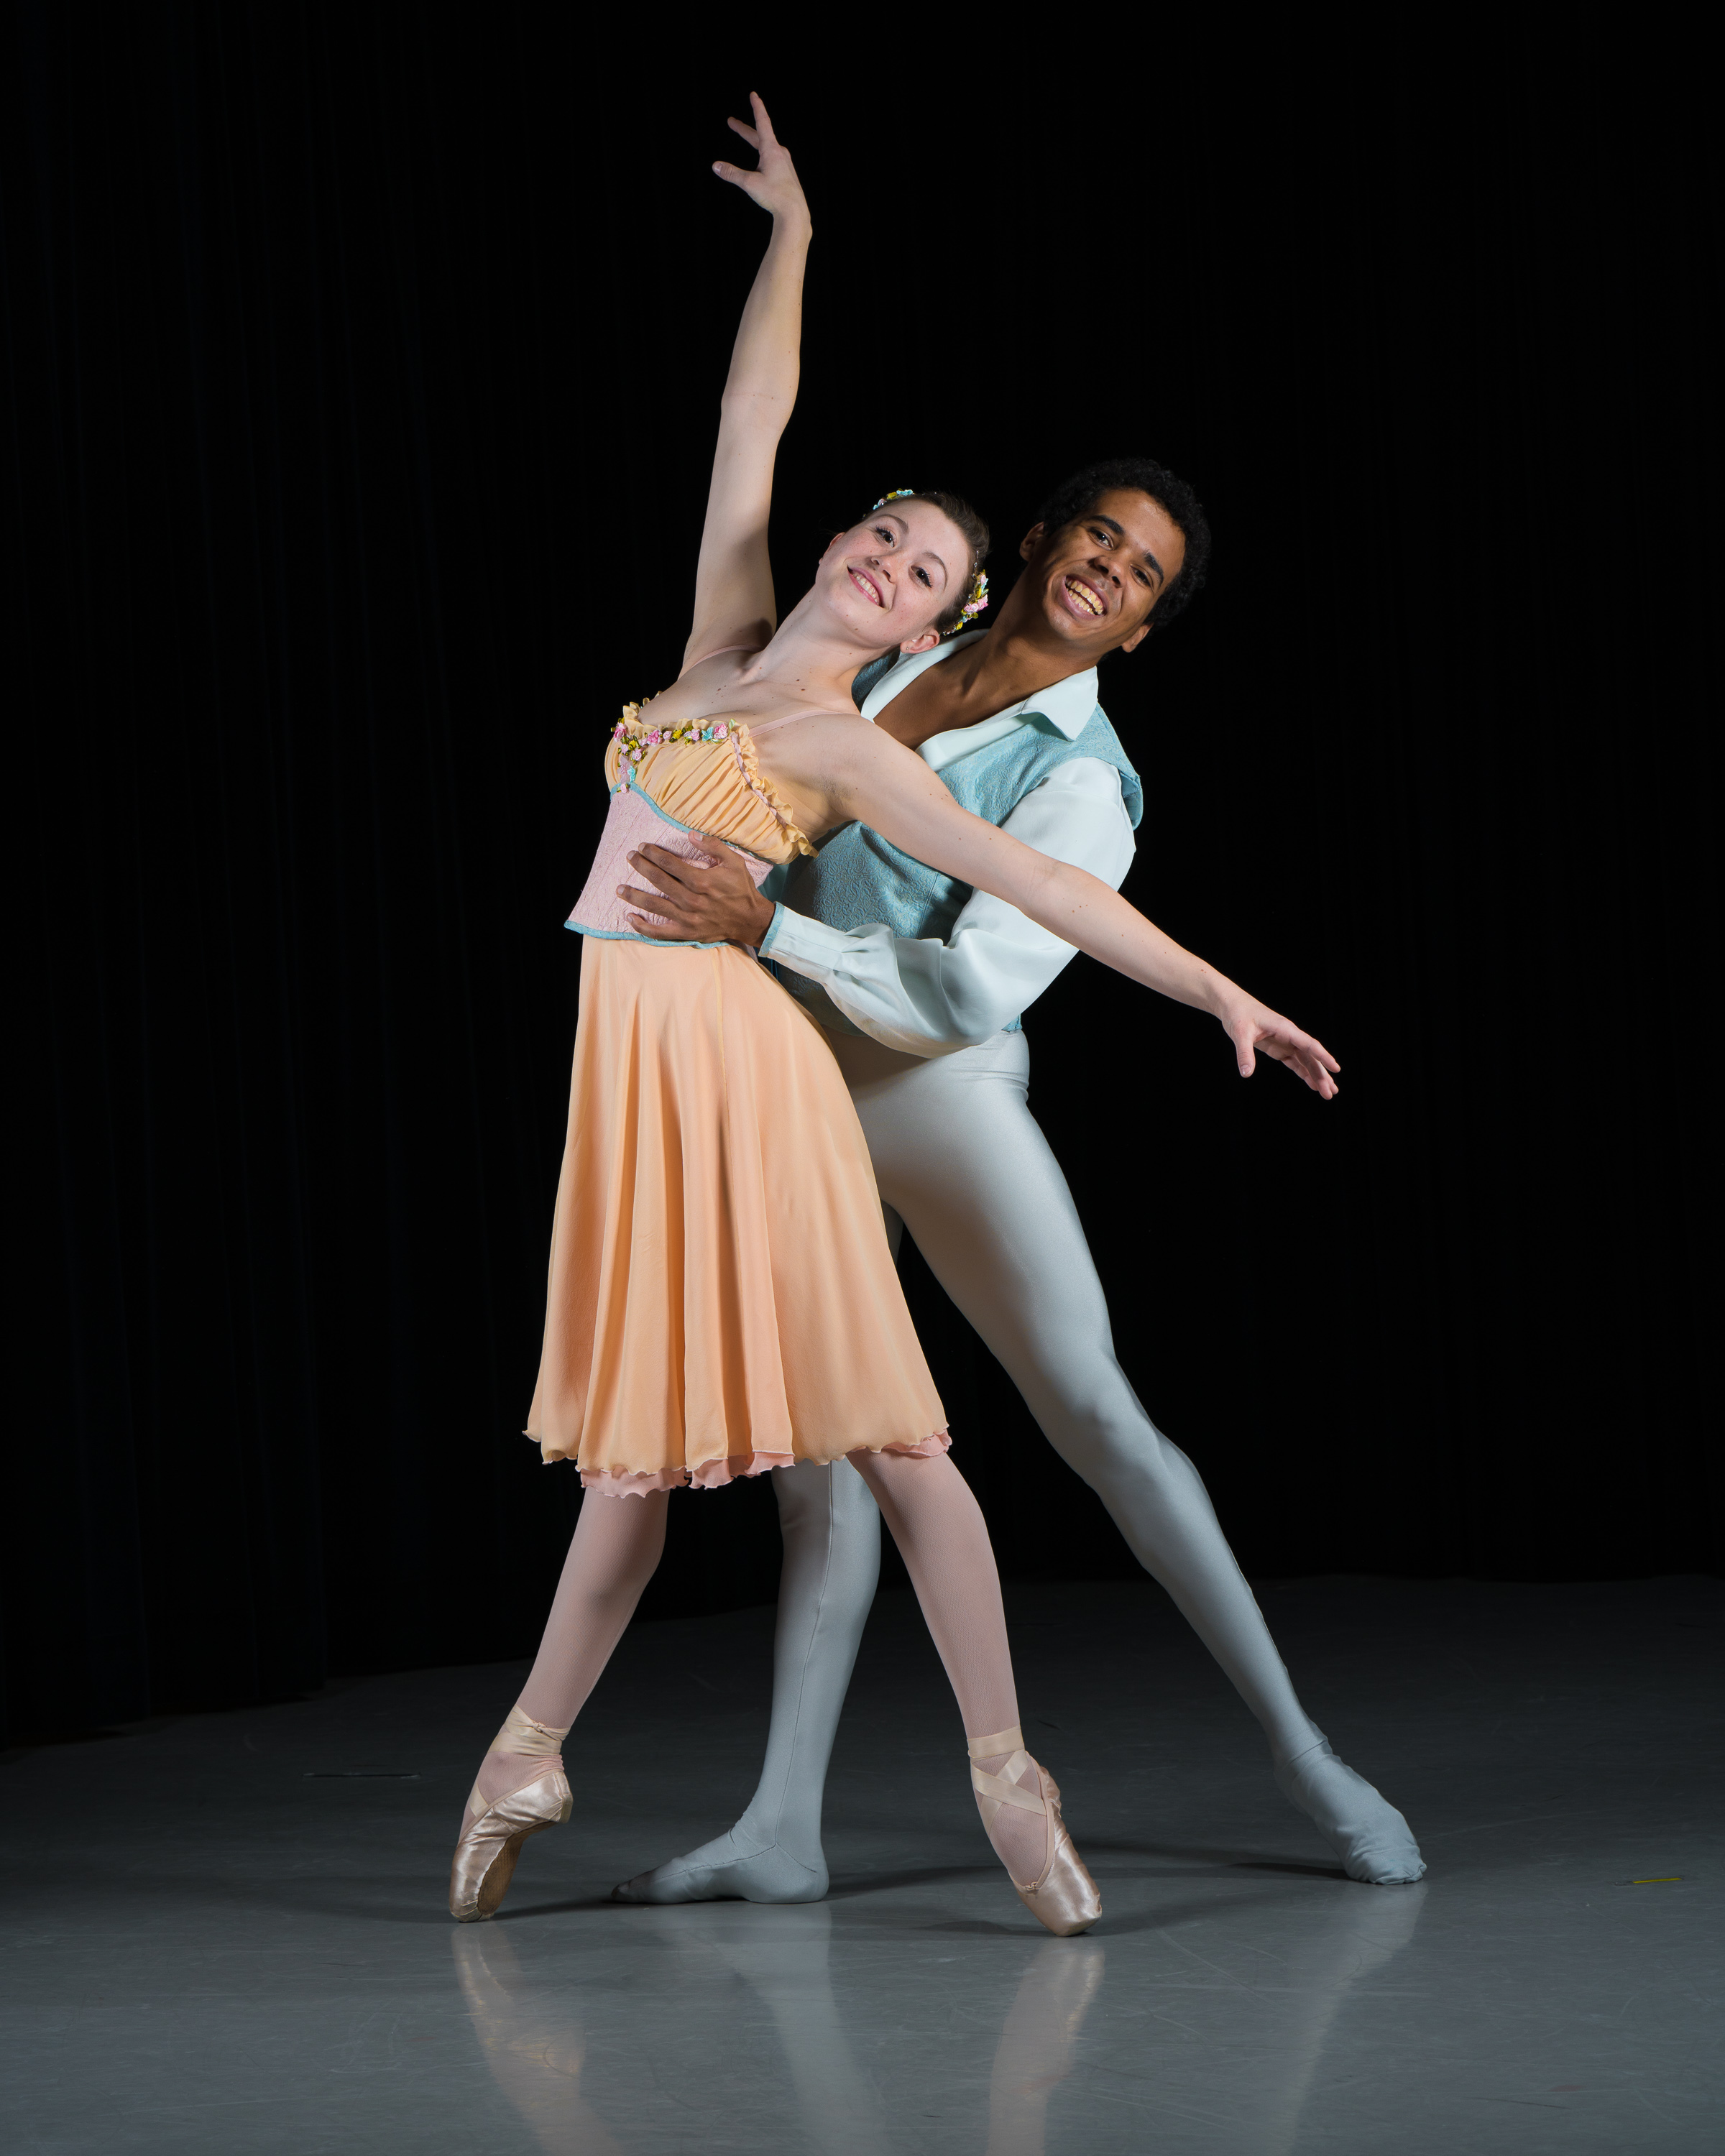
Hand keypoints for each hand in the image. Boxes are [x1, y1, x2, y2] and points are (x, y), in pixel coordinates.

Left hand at [618, 840, 777, 945]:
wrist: (750, 919)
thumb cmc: (741, 889)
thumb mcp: (734, 862)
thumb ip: (713, 846)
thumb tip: (690, 834)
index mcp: (701, 881)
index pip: (669, 863)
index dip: (653, 853)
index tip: (642, 847)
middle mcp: (691, 899)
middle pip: (658, 880)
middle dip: (641, 866)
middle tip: (630, 857)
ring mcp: (687, 918)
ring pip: (653, 905)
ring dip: (634, 895)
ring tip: (619, 888)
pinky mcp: (686, 932)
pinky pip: (659, 932)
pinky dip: (642, 927)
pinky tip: (630, 917)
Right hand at [713, 93, 808, 226]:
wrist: (795, 212)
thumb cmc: (775, 196)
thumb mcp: (750, 183)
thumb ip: (732, 173)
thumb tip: (716, 166)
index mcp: (771, 149)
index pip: (762, 122)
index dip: (757, 107)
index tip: (753, 95)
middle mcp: (779, 153)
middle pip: (759, 135)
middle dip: (744, 129)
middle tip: (731, 122)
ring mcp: (784, 162)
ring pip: (765, 146)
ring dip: (753, 139)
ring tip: (744, 134)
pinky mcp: (786, 172)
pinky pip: (771, 157)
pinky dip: (761, 152)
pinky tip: (759, 160)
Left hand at [1216, 992, 1341, 1098]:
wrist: (1233, 1005)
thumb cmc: (1238, 1014)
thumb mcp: (1240, 1033)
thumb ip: (1244, 1053)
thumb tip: (1246, 1074)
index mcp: (1285, 1029)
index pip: (1309, 1044)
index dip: (1323, 1057)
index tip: (1335, 1068)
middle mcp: (1290, 1036)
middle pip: (1310, 1057)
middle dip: (1321, 1075)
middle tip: (1331, 1093)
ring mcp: (1286, 1042)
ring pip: (1306, 1061)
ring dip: (1316, 1076)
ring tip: (1328, 1093)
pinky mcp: (1279, 1048)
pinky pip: (1295, 1063)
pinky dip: (1304, 1074)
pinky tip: (1312, 1084)